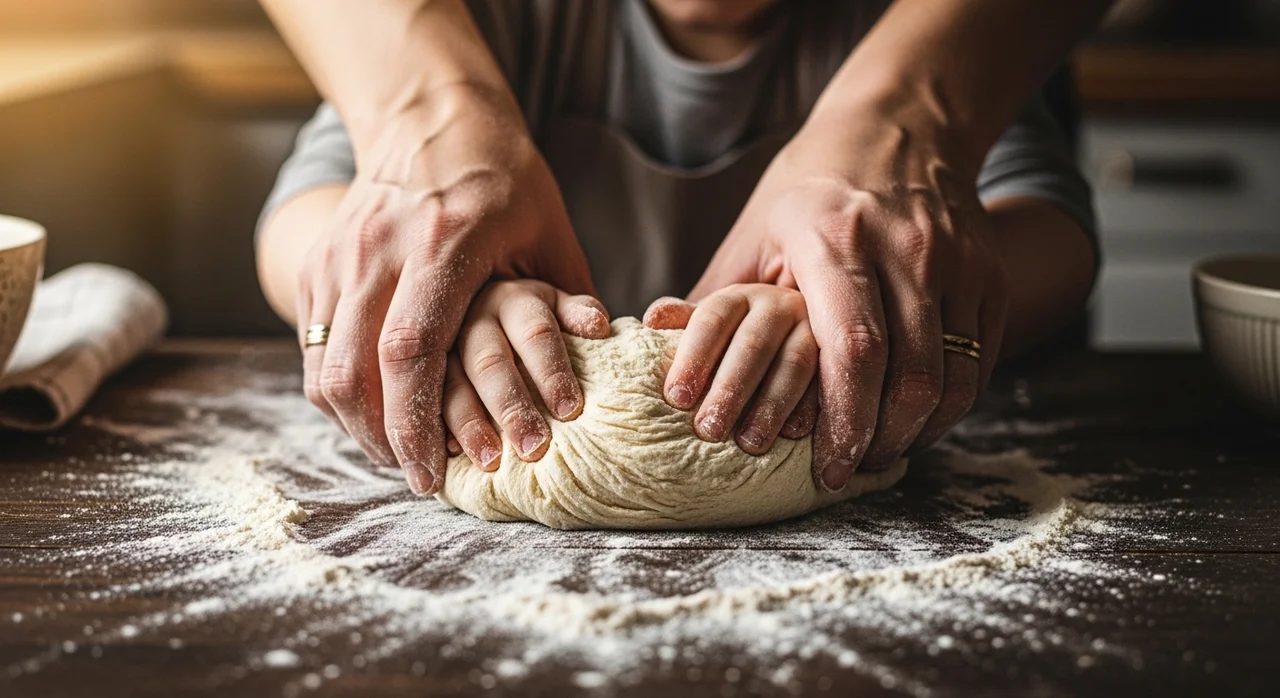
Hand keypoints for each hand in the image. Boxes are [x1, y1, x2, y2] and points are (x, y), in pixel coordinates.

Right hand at [297, 84, 594, 495]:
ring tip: (396, 456)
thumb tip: (601, 369)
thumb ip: (569, 302)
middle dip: (382, 440)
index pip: (410, 348)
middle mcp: (379, 249)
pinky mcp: (319, 261)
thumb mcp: (551, 231)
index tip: (434, 474)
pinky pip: (313, 345)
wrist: (430, 115)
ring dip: (355, 424)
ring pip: (323, 365)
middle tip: (418, 479)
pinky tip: (373, 414)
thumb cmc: (504, 177)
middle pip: (354, 369)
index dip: (415, 421)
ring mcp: (340, 254)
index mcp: (443, 242)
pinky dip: (338, 391)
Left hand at [643, 285, 817, 455]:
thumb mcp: (718, 315)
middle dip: (731, 389)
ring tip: (750, 443)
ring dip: (772, 405)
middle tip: (708, 430)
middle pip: (752, 345)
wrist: (809, 315)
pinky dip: (817, 410)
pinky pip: (833, 380)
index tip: (676, 398)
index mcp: (743, 295)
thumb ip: (688, 318)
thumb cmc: (747, 331)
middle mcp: (782, 305)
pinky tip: (799, 436)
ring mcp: (816, 329)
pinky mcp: (843, 358)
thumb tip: (653, 318)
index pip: (712, 319)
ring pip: (796, 363)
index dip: (693, 357)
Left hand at [691, 107, 1008, 489]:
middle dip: (877, 441)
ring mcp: (957, 261)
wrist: (899, 127)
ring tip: (878, 456)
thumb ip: (715, 297)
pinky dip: (948, 406)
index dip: (841, 420)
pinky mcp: (989, 274)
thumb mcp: (753, 230)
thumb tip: (656, 346)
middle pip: (907, 375)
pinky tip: (914, 424)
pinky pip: (977, 361)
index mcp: (836, 237)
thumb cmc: (810, 189)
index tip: (822, 468)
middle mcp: (905, 248)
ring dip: (915, 432)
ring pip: (950, 376)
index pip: (852, 349)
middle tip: (846, 472)